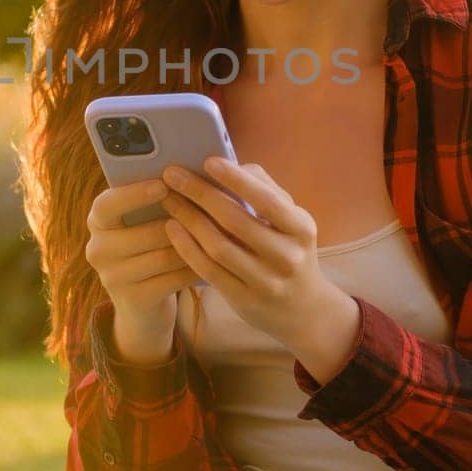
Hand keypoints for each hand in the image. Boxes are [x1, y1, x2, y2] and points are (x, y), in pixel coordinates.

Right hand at [84, 176, 200, 326]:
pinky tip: (213, 261)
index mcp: (98, 221)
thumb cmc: (149, 245)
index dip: (134, 195)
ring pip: (163, 257)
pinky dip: (195, 269)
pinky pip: (173, 280)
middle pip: (145, 233)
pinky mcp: (133, 300)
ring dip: (193, 246)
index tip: (163, 185)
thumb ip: (156, 199)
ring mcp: (112, 278)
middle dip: (181, 223)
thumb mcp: (143, 221)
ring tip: (218, 235)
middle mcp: (98, 249)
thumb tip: (187, 174)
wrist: (141, 302)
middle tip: (211, 212)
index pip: (107, 205)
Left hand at [160, 157, 325, 344]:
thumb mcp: (291, 221)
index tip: (208, 161)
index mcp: (301, 229)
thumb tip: (235, 166)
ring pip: (218, 246)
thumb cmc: (289, 250)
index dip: (237, 180)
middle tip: (172, 175)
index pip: (267, 200)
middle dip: (200, 193)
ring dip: (188, 218)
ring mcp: (265, 282)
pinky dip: (187, 247)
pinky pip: (208, 270)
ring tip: (168, 199)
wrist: (303, 309)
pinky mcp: (244, 300)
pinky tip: (172, 229)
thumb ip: (267, 191)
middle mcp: (286, 256)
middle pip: (236, 220)